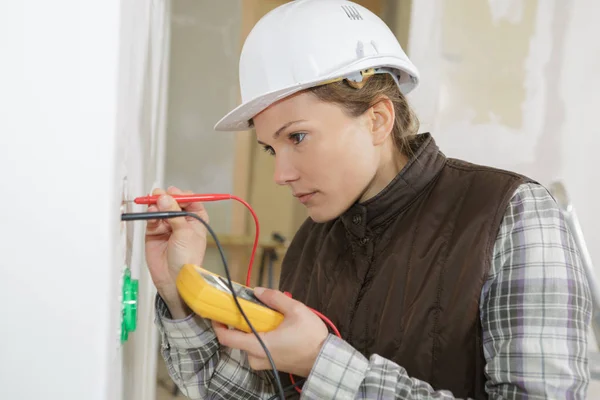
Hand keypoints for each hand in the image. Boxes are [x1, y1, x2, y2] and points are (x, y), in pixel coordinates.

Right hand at [145, 186, 208, 317]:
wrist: (174, 278)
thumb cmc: (188, 259)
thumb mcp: (185, 232)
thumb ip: (174, 213)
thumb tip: (164, 198)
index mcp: (196, 219)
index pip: (189, 200)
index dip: (181, 195)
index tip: (174, 193)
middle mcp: (182, 220)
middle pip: (173, 202)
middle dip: (167, 198)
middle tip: (161, 196)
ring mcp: (167, 225)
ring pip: (160, 208)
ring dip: (157, 205)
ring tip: (155, 205)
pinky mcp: (154, 232)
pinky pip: (151, 218)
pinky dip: (150, 214)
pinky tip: (151, 214)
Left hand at [213, 288, 328, 376]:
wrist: (325, 360)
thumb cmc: (310, 337)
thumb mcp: (296, 310)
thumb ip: (275, 298)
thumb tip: (257, 291)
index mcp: (257, 345)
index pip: (226, 338)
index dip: (218, 324)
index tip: (218, 311)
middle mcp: (256, 357)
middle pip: (237, 338)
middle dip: (241, 322)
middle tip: (249, 306)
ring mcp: (263, 362)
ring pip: (248, 343)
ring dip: (253, 329)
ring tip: (267, 315)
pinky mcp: (270, 364)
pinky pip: (258, 348)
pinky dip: (260, 336)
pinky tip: (274, 326)